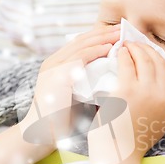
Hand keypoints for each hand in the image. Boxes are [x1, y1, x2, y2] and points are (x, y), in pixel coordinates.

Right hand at [20, 25, 120, 147]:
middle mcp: (53, 63)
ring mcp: (53, 68)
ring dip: (102, 38)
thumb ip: (89, 84)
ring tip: (120, 35)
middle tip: (123, 28)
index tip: (118, 34)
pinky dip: (95, 51)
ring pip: (81, 45)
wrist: (42, 135)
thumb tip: (114, 78)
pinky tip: (109, 48)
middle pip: (82, 40)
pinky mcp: (57, 76)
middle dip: (103, 33)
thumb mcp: (77, 96)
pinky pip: (79, 58)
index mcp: (57, 66)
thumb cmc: (61, 120)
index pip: (80, 44)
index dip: (99, 37)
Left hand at [89, 41, 164, 161]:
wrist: (118, 155)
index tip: (149, 54)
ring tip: (126, 45)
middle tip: (136, 45)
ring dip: (136, 48)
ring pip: (145, 59)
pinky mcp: (128, 90)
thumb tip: (153, 80)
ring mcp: (147, 92)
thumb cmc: (131, 140)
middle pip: (160, 62)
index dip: (159, 59)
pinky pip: (127, 63)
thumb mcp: (156, 122)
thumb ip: (159, 103)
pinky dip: (124, 54)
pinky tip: (119, 52)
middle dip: (148, 49)